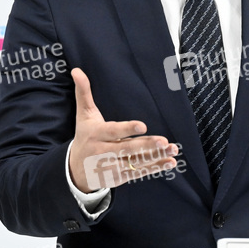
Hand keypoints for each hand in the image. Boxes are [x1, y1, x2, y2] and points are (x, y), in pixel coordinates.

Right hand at [68, 68, 179, 192]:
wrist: (75, 170)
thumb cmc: (85, 136)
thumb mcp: (83, 115)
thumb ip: (83, 93)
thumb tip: (76, 70)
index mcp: (97, 134)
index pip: (113, 131)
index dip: (127, 129)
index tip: (143, 126)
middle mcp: (103, 152)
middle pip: (127, 149)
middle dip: (146, 146)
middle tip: (163, 141)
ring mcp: (112, 166)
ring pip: (136, 162)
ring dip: (156, 157)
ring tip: (172, 150)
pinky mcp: (120, 177)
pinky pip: (139, 173)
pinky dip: (155, 168)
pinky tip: (170, 162)